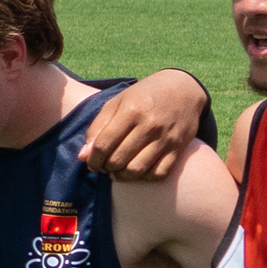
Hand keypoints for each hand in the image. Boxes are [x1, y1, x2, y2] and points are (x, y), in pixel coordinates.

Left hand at [80, 68, 209, 181]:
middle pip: (118, 160)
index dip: (92, 159)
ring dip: (121, 176)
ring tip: (116, 171)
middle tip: (104, 166)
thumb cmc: (143, 96)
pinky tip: (137, 171)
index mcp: (131, 110)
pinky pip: (158, 173)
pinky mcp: (179, 148)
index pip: (103, 145)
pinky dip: (144, 178)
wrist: (183, 89)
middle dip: (105, 168)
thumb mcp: (116, 103)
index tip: (91, 162)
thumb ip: (97, 128)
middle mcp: (150, 125)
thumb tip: (83, 156)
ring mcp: (166, 138)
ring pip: (137, 170)